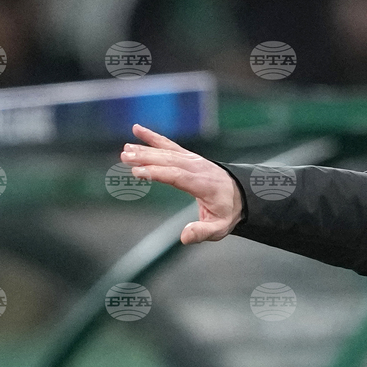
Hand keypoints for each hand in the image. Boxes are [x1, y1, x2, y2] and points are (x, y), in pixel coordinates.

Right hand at [121, 124, 243, 244]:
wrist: (241, 193)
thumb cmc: (227, 212)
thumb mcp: (219, 228)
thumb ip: (202, 232)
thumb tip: (184, 236)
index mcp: (204, 184)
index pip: (178, 176)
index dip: (158, 172)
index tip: (137, 172)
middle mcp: (199, 168)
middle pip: (170, 160)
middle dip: (147, 158)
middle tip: (125, 157)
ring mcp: (194, 160)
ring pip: (168, 152)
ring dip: (146, 149)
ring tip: (125, 150)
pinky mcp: (189, 156)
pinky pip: (169, 145)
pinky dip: (153, 137)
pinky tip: (137, 130)